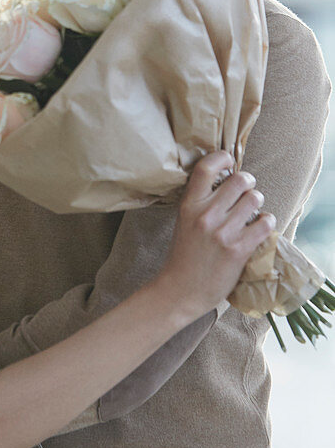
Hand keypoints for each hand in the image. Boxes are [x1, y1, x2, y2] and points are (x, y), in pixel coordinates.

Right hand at [161, 151, 275, 317]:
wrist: (181, 290)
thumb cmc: (184, 255)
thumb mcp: (184, 221)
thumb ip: (201, 202)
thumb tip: (227, 181)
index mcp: (189, 205)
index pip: (205, 168)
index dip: (222, 158)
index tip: (229, 161)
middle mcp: (205, 215)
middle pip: (239, 180)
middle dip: (248, 182)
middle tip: (247, 190)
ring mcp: (223, 232)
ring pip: (255, 199)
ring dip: (258, 202)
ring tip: (253, 211)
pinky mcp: (239, 249)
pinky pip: (265, 223)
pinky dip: (267, 222)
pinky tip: (260, 227)